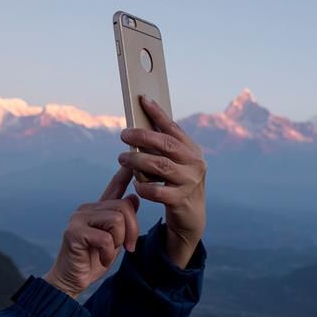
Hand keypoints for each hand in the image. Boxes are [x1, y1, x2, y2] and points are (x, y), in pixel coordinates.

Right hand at [42, 166, 140, 297]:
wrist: (72, 280)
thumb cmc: (94, 259)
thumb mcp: (115, 239)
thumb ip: (123, 221)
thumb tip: (133, 197)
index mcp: (98, 209)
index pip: (114, 187)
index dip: (124, 174)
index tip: (133, 161)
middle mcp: (87, 209)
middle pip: (123, 207)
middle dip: (132, 230)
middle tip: (129, 248)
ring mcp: (79, 218)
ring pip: (116, 220)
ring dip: (120, 241)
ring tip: (111, 253)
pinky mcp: (74, 232)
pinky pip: (105, 237)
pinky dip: (109, 253)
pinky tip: (102, 259)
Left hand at [118, 95, 206, 268]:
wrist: (191, 217)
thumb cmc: (177, 184)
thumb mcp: (175, 164)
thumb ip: (162, 148)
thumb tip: (138, 127)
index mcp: (193, 150)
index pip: (174, 128)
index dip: (158, 113)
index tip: (142, 100)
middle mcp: (195, 164)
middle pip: (166, 145)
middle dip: (142, 137)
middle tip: (124, 134)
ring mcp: (190, 182)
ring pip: (160, 166)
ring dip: (137, 161)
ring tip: (122, 158)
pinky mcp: (181, 200)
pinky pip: (156, 191)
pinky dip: (143, 186)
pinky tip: (136, 184)